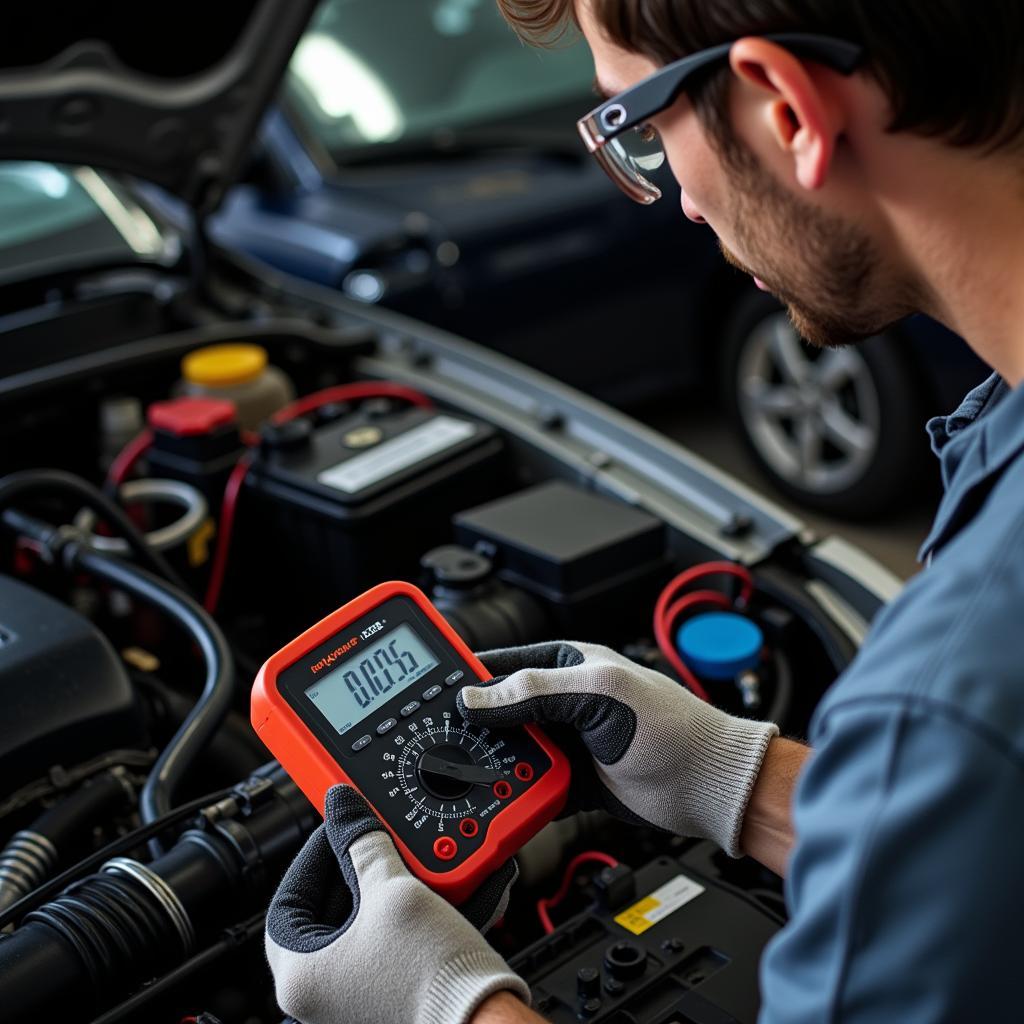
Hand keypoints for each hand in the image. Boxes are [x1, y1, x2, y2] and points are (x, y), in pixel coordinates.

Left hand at [265, 785, 529, 1023]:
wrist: (481, 1020)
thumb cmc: (431, 975)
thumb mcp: (392, 890)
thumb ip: (363, 841)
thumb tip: (345, 807)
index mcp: (300, 975)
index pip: (288, 898)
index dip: (315, 856)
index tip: (340, 831)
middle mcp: (319, 996)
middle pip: (325, 912)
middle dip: (355, 870)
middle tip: (373, 844)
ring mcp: (352, 1001)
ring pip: (358, 928)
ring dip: (383, 890)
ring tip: (408, 866)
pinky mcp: (384, 1000)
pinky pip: (383, 945)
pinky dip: (402, 916)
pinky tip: (430, 895)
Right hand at [459, 642, 778, 856]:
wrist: (710, 787)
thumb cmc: (674, 728)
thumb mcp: (601, 696)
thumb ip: (537, 692)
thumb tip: (479, 696)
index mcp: (570, 667)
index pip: (504, 663)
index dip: (468, 675)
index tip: (431, 689)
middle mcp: (565, 703)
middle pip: (501, 712)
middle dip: (474, 727)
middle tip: (440, 740)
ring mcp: (569, 743)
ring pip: (511, 752)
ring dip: (493, 763)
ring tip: (467, 774)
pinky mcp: (575, 781)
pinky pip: (531, 786)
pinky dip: (514, 795)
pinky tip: (498, 801)